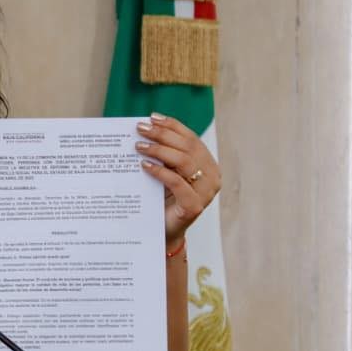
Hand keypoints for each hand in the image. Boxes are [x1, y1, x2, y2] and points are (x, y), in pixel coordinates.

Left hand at [136, 112, 221, 246]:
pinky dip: (160, 172)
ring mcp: (206, 192)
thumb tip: (145, 128)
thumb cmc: (162, 200)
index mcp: (208, 164)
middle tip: (140, 129)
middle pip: (187, 147)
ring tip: (139, 146)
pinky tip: (145, 166)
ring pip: (184, 162)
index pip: (191, 138)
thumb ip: (163, 154)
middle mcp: (212, 176)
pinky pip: (178, 183)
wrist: (163, 233)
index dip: (172, 126)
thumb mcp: (165, 172)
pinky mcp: (194, 206)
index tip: (152, 118)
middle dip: (162, 135)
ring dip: (159, 150)